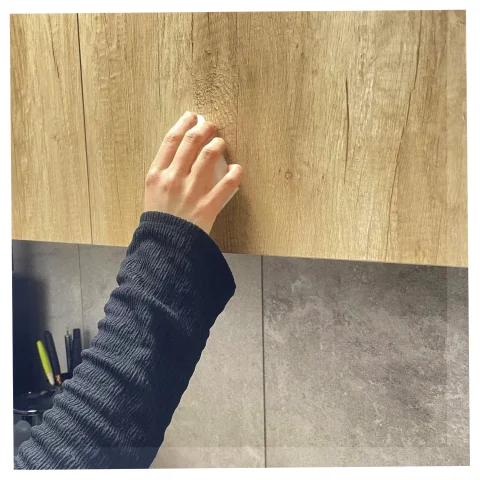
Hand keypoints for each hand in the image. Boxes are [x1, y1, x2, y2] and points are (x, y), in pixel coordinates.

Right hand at [144, 111, 243, 233]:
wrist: (164, 246)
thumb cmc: (159, 219)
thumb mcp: (152, 192)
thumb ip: (164, 172)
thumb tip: (182, 151)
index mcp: (157, 174)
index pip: (171, 140)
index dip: (184, 124)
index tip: (192, 117)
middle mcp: (173, 179)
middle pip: (191, 142)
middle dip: (204, 128)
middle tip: (211, 126)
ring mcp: (191, 192)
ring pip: (208, 156)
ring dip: (218, 145)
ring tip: (221, 143)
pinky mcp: (207, 206)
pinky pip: (226, 184)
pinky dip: (234, 173)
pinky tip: (236, 169)